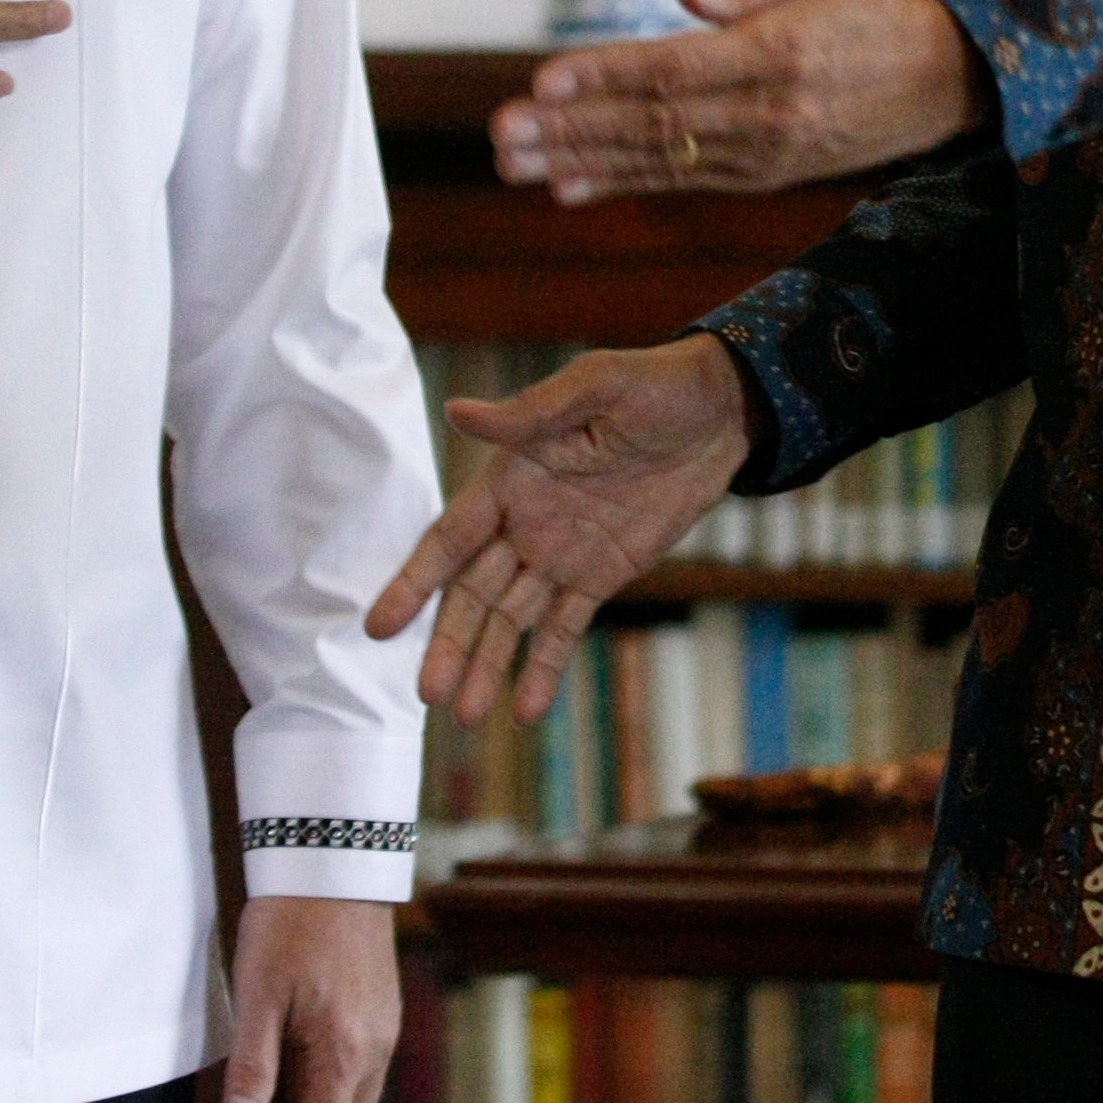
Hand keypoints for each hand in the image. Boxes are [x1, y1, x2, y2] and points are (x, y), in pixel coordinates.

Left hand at [222, 895, 399, 1102]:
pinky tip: (311, 1095)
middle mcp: (375, 1047)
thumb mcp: (258, 992)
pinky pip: (365, 1075)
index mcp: (344, 1050)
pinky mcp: (383, 1008)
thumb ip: (253, 1063)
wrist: (334, 860)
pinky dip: (338, 1102)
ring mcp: (384, 1027)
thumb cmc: (289, 923)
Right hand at [364, 340, 751, 724]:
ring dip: (489, 665)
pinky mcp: (602, 575)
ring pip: (512, 619)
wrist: (723, 414)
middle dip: (450, 643)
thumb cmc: (655, 386)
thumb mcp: (595, 387)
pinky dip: (545, 666)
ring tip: (467, 717)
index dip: (415, 582)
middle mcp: (526, 522)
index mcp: (512, 477)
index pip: (451, 539)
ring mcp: (562, 553)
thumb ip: (529, 414)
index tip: (379, 625)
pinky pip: (565, 627)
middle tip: (428, 695)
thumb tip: (457, 411)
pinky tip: (526, 709)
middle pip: (474, 593)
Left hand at [489, 0, 979, 202]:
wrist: (941, 81)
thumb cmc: (866, 10)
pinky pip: (680, 178)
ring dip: (578, 161)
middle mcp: (765, 113)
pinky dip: (619, 182)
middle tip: (502, 134)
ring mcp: (762, 153)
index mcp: (776, 54)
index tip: (542, 82)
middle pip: (652, 123)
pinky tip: (566, 187)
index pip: (673, 69)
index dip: (604, 77)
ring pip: (657, 158)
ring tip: (513, 163)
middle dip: (571, 130)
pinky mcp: (760, 174)